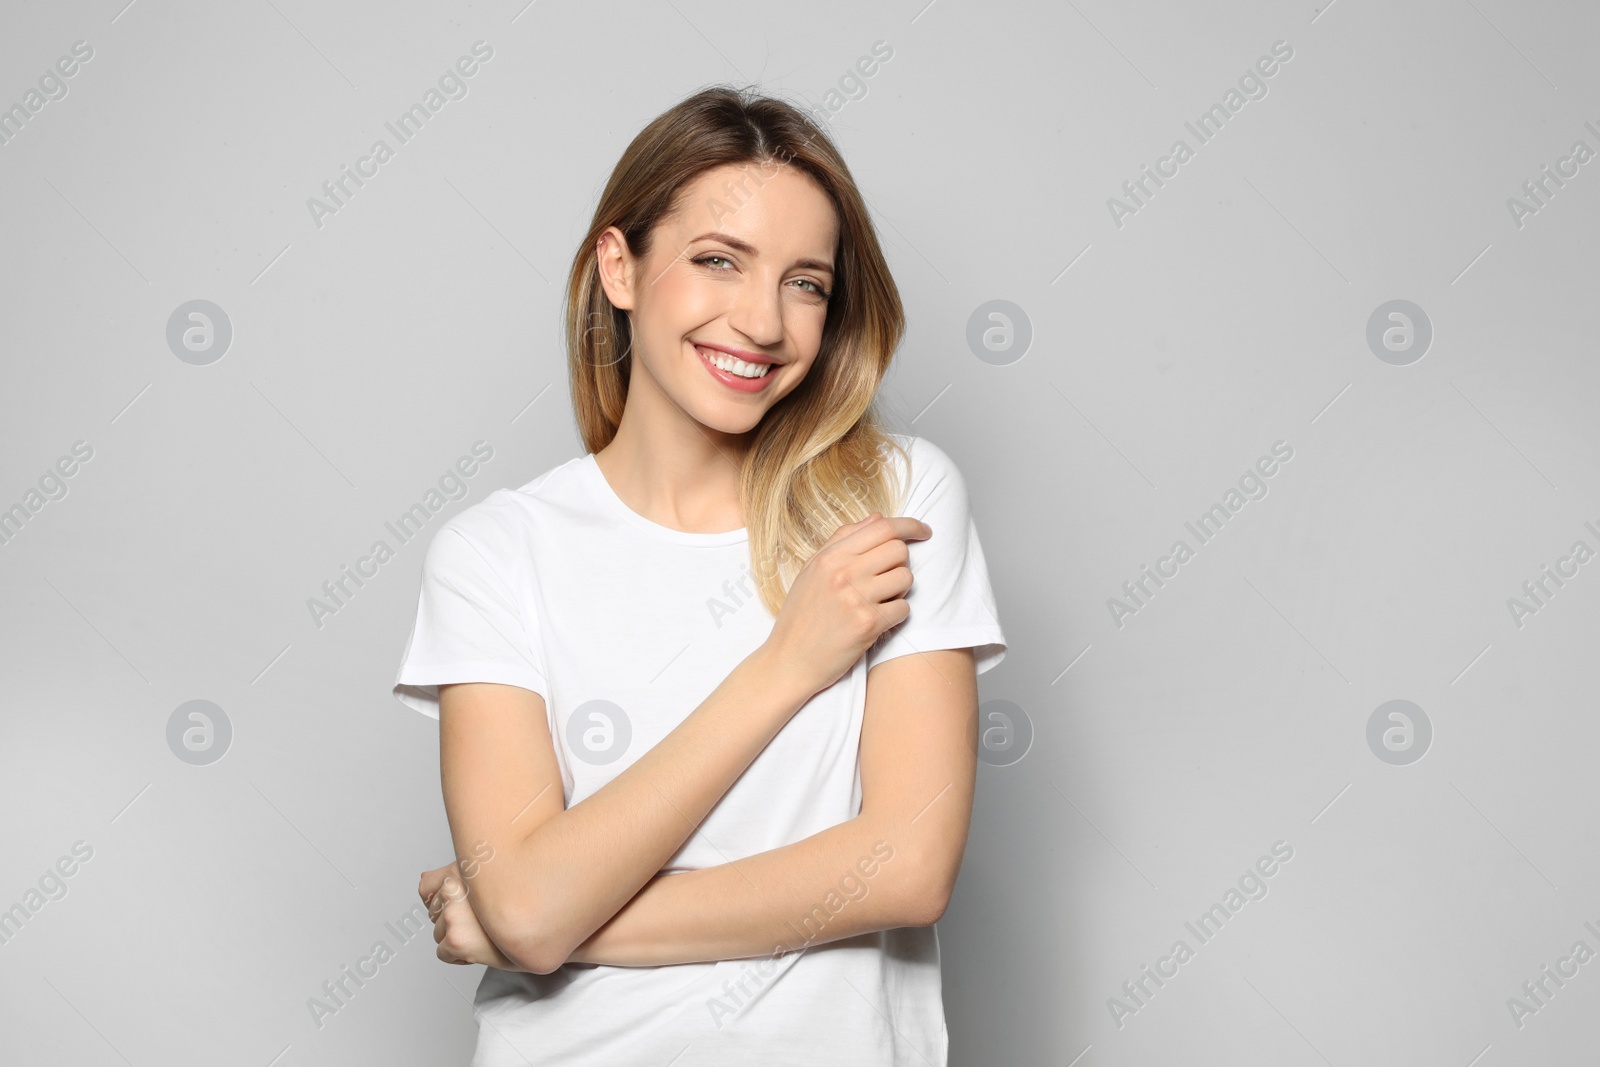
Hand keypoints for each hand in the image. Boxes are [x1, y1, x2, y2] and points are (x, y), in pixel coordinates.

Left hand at [419, 861, 521, 970]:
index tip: (469, 905)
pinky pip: (443, 953)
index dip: (448, 901)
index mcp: (462, 868)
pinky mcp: (456, 938)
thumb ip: (450, 875)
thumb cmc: (524, 903)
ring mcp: (454, 914)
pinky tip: (481, 946)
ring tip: (485, 932)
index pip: (428, 888)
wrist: (542, 929)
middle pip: (435, 912)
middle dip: (454, 919)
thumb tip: (422, 881)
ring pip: (438, 933)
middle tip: (483, 920)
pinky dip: (459, 955)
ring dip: (457, 937)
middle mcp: (455, 888)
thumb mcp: (488, 877)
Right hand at [762, 513, 930, 694]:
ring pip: (906, 578)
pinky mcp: (868, 625)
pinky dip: (896, 614)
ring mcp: (857, 598)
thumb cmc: (801, 615)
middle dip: (900, 563)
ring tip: (878, 600)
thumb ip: (843, 540)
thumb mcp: (812, 570)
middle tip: (886, 579)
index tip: (924, 531)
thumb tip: (877, 517)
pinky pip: (904, 608)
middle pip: (899, 550)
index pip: (882, 527)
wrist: (789, 660)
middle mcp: (843, 573)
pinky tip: (877, 620)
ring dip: (899, 590)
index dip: (910, 525)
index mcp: (830, 556)